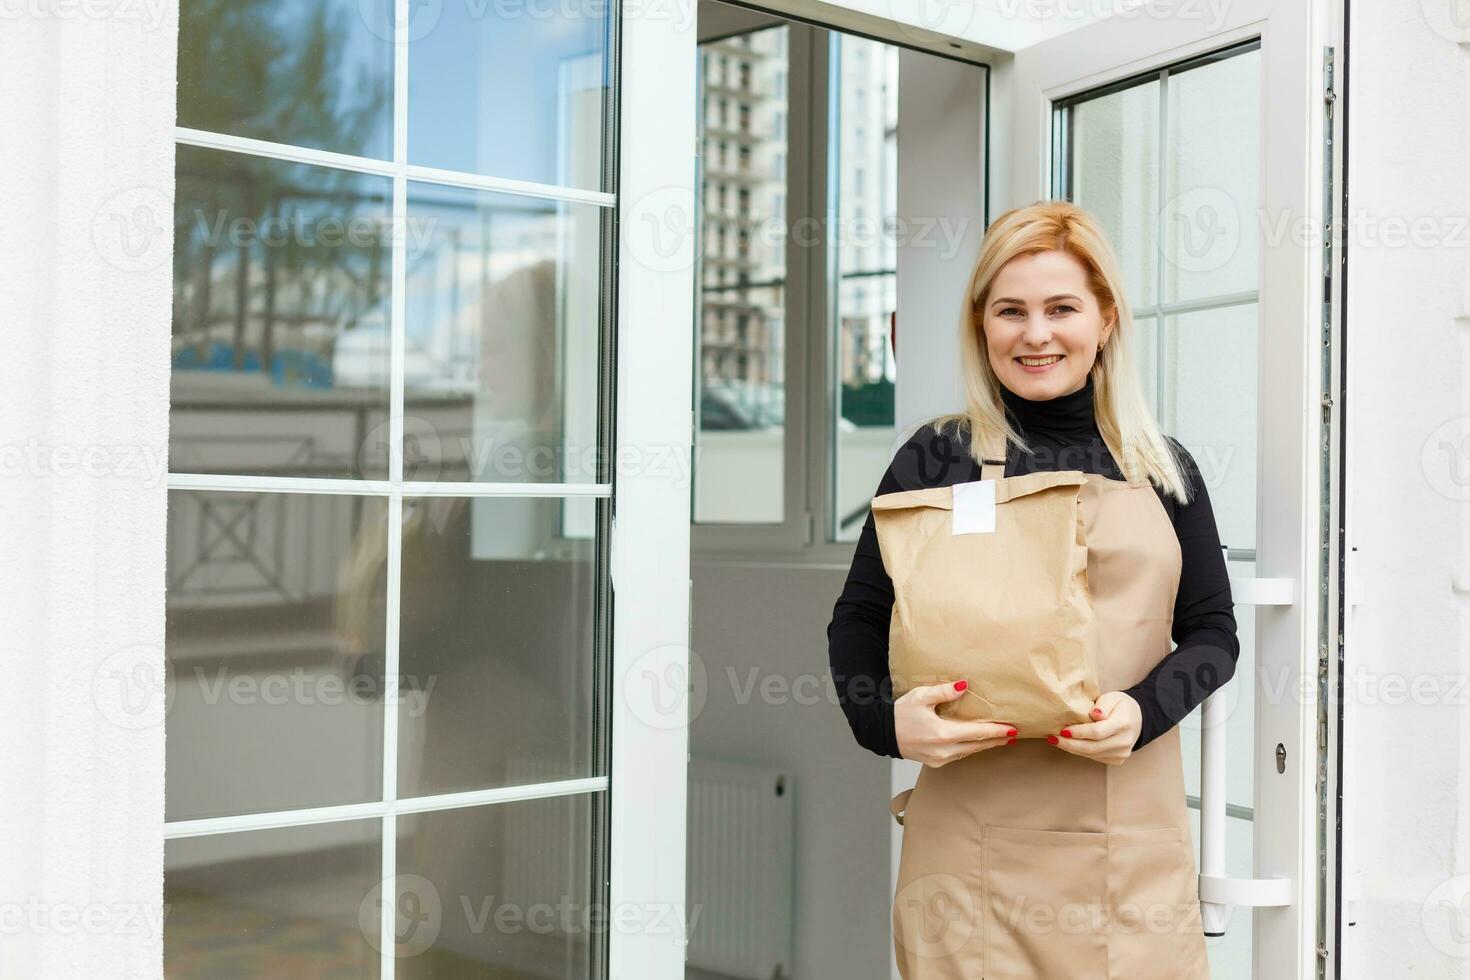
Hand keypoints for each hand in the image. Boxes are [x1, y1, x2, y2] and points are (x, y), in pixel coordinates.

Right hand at [895, 680, 1015, 766]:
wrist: (883, 732)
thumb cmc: (900, 713)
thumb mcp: (921, 696)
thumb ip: (944, 691)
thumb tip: (964, 685)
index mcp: (943, 733)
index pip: (977, 733)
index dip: (997, 731)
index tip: (1012, 730)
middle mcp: (944, 749)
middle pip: (978, 745)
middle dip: (996, 740)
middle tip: (1013, 735)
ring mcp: (940, 758)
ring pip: (969, 752)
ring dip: (984, 745)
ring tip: (999, 739)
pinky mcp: (935, 762)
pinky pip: (959, 755)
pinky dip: (970, 748)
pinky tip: (976, 743)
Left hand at [1047, 691, 1140, 764]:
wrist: (1138, 719)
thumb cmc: (1120, 705)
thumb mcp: (1112, 698)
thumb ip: (1102, 705)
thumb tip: (1094, 714)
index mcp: (1123, 724)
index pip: (1097, 732)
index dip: (1078, 732)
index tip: (1063, 730)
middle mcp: (1124, 741)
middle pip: (1092, 747)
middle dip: (1069, 744)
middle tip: (1052, 738)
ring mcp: (1122, 753)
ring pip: (1091, 754)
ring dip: (1072, 749)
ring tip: (1056, 741)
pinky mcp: (1117, 759)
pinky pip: (1095, 757)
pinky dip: (1080, 751)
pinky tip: (1070, 744)